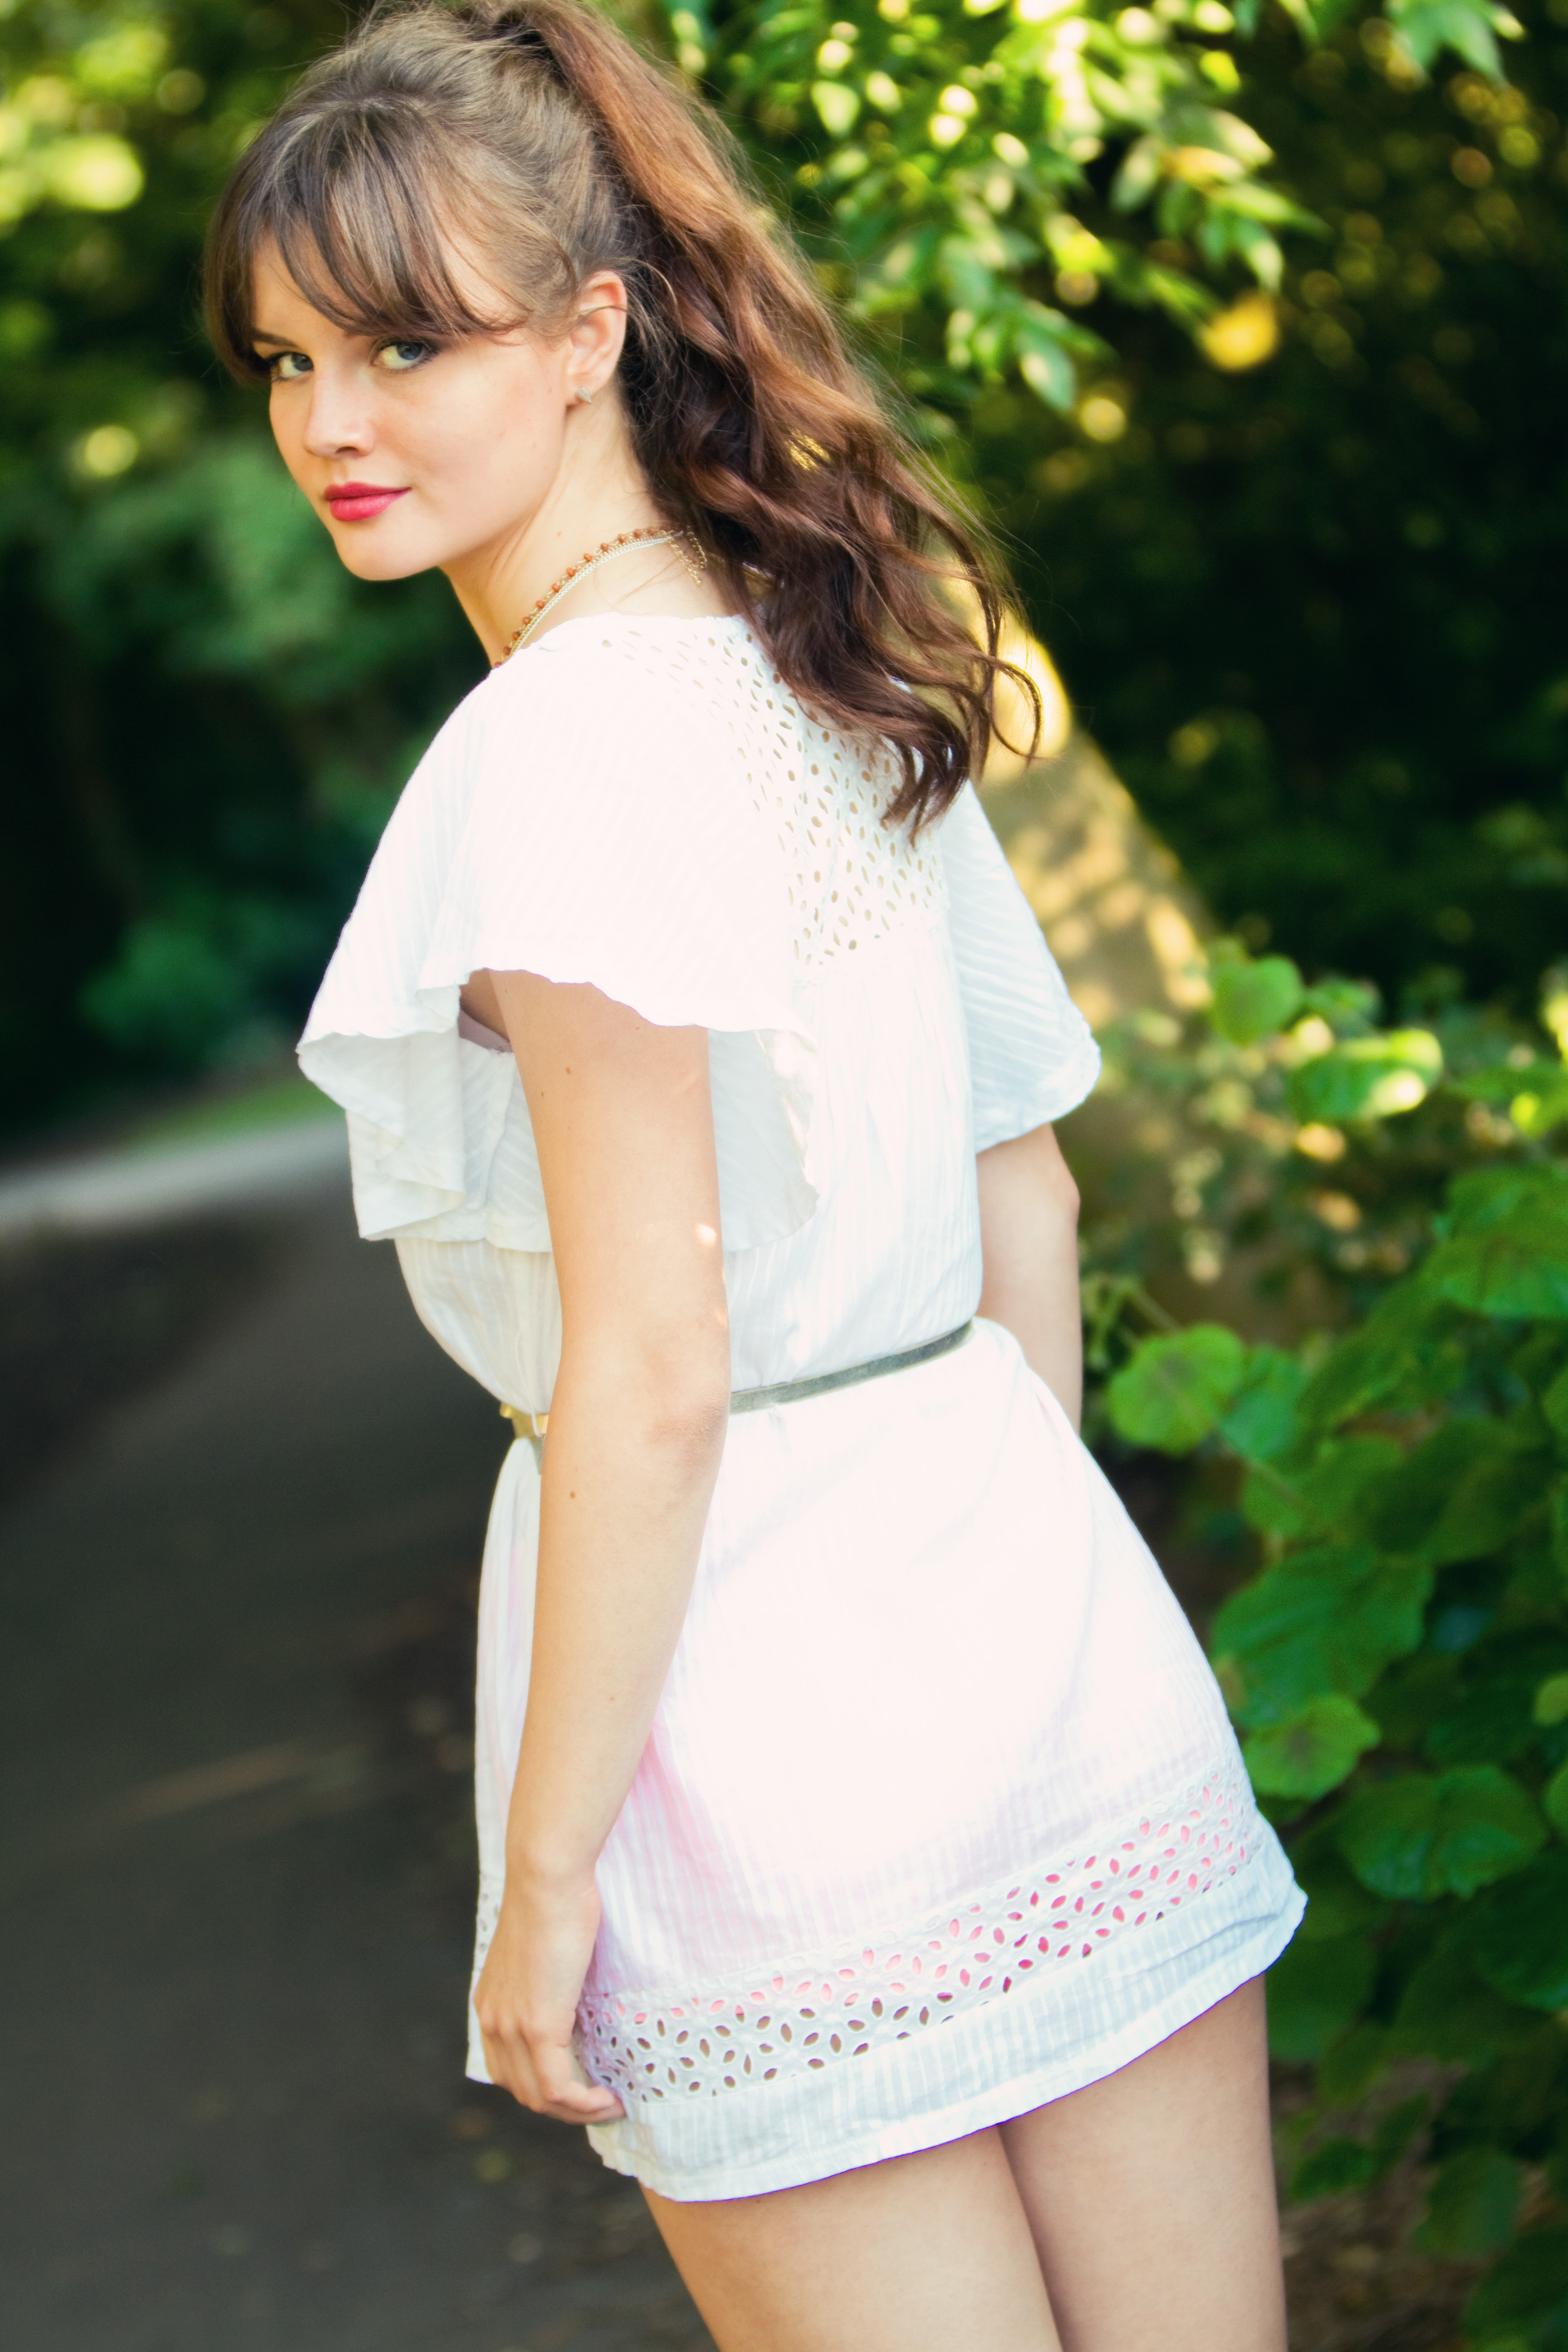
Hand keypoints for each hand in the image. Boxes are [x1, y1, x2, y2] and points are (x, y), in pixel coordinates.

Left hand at [473, 1872, 625, 2123]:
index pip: (508, 2070)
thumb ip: (547, 1979)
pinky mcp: (539, 2027)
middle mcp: (494, 2022)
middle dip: (563, 2107)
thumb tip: (572, 1992)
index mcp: (491, 2005)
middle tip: (601, 2100)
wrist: (547, 1877)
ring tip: (610, 2103)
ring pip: (540, 2098)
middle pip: (523, 2091)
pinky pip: (558, 2089)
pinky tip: (609, 2098)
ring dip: (577, 2112)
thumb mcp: (543, 1950)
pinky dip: (584, 2105)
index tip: (582, 2084)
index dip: (544, 2087)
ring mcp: (513, 2028)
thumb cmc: (556, 1900)